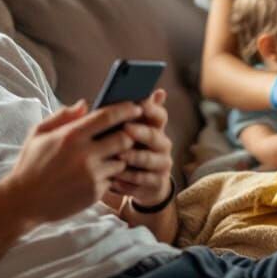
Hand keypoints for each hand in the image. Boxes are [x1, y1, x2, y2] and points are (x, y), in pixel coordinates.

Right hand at [8, 99, 140, 224]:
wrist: (24, 201)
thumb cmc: (30, 165)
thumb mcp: (39, 134)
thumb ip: (63, 116)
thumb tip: (85, 104)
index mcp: (71, 135)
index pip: (108, 117)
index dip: (126, 110)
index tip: (135, 108)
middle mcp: (85, 154)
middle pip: (124, 139)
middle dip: (128, 135)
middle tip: (125, 134)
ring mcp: (92, 175)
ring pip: (122, 161)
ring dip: (119, 157)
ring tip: (109, 156)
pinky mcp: (95, 193)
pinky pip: (112, 179)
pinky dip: (109, 175)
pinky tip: (98, 174)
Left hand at [109, 88, 173, 207]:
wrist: (139, 183)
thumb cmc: (126, 149)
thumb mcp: (125, 130)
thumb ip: (127, 113)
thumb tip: (133, 94)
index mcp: (154, 128)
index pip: (159, 115)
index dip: (152, 108)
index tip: (140, 103)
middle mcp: (162, 144)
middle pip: (155, 136)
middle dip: (140, 132)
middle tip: (126, 128)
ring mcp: (161, 164)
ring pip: (149, 159)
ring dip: (133, 157)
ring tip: (118, 156)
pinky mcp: (157, 182)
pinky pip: (142, 180)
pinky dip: (127, 179)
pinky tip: (114, 178)